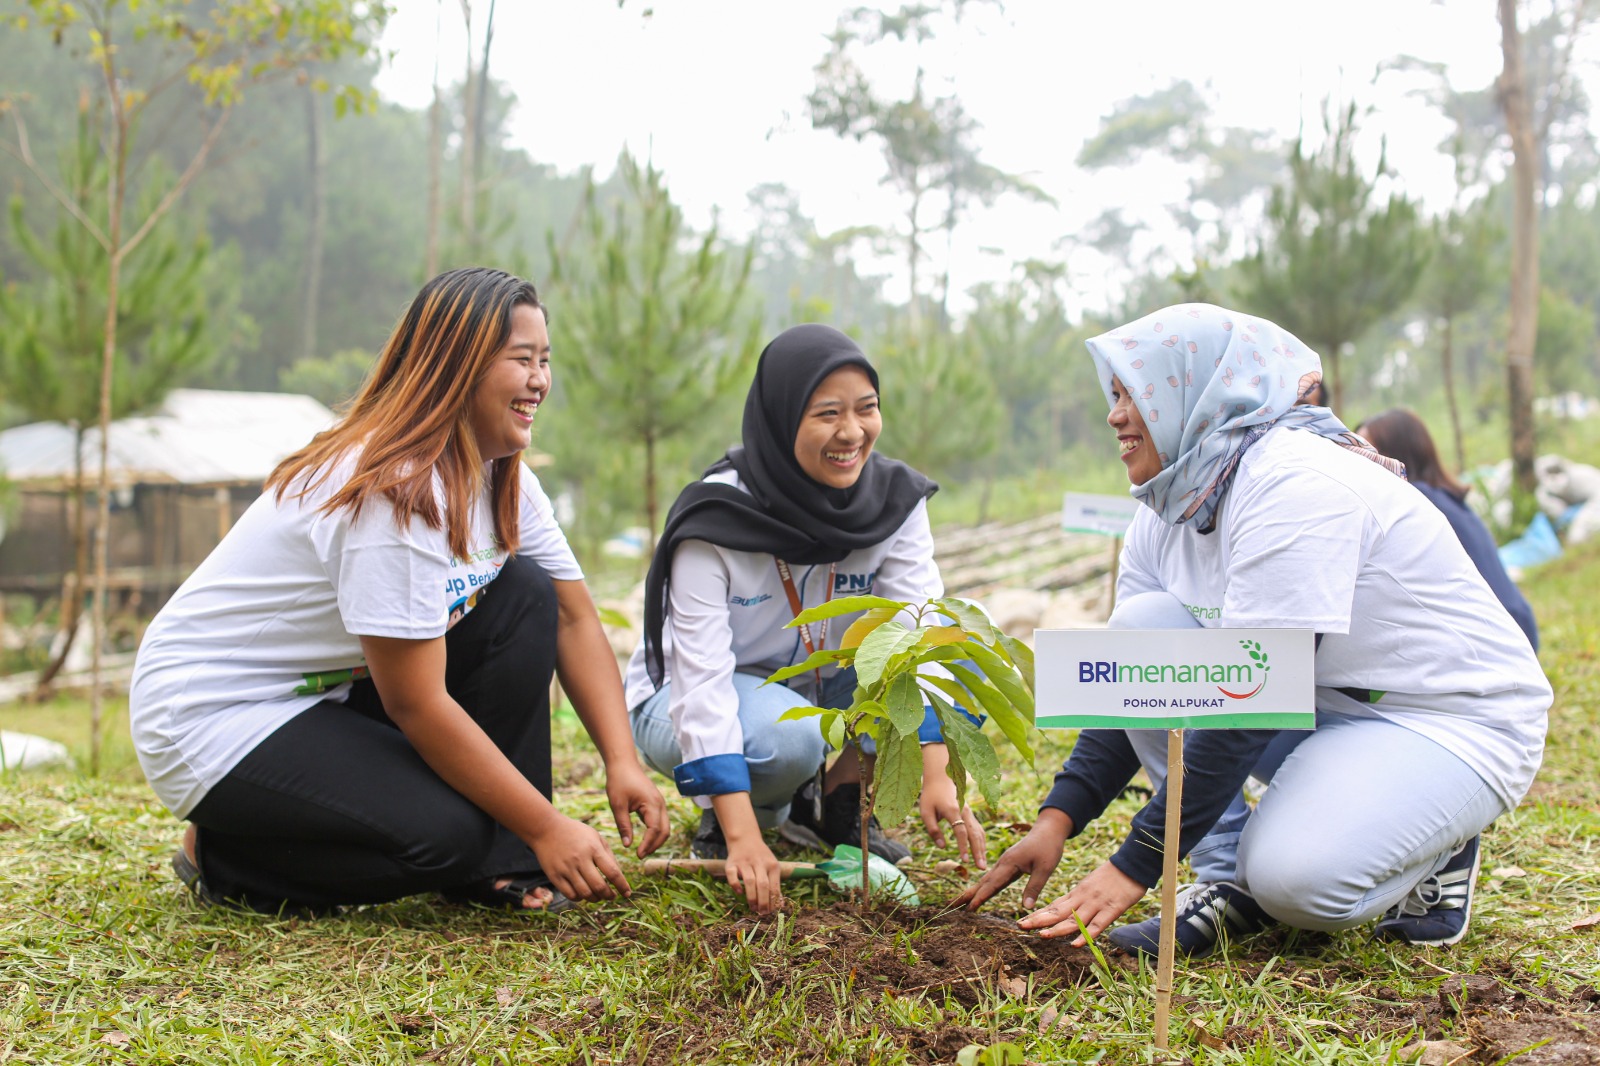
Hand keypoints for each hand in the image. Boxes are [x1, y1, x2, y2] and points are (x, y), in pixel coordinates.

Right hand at [527, 812, 631, 902]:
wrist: (546, 829)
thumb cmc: (575, 832)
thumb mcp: (595, 836)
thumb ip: (608, 854)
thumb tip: (618, 876)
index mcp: (593, 848)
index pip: (612, 872)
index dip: (622, 886)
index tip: (628, 894)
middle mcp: (580, 859)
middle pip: (599, 886)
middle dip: (609, 895)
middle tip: (612, 896)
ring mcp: (566, 869)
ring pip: (585, 893)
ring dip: (595, 899)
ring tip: (599, 896)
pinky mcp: (555, 876)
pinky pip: (571, 895)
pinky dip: (580, 898)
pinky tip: (584, 894)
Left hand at [605, 762, 670, 857]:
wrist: (623, 764)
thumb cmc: (619, 781)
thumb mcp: (618, 805)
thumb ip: (623, 826)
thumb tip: (628, 845)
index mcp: (652, 804)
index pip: (654, 830)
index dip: (648, 845)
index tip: (637, 855)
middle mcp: (660, 804)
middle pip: (664, 831)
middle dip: (654, 845)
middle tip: (640, 856)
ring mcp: (660, 803)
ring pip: (664, 827)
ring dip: (656, 840)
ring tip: (642, 850)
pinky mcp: (656, 803)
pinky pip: (660, 821)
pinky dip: (655, 832)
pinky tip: (644, 839)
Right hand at [723, 834, 782, 915]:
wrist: (745, 839)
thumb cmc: (761, 858)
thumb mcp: (772, 866)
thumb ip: (774, 884)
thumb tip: (779, 906)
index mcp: (772, 865)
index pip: (774, 886)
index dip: (772, 901)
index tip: (770, 912)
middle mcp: (759, 862)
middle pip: (763, 885)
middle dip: (763, 902)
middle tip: (761, 913)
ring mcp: (745, 862)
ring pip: (749, 881)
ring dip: (751, 897)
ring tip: (752, 908)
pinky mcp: (731, 863)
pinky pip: (732, 875)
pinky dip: (735, 884)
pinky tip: (739, 892)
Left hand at [918, 745, 985, 868]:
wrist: (941, 779)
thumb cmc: (931, 796)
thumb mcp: (925, 812)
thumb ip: (933, 830)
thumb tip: (942, 847)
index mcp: (952, 810)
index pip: (960, 831)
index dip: (963, 846)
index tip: (964, 860)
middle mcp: (964, 811)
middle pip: (974, 833)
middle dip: (978, 851)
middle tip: (981, 867)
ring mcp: (969, 812)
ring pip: (979, 832)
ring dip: (982, 849)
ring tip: (982, 864)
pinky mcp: (970, 815)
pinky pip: (978, 829)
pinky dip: (981, 842)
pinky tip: (981, 853)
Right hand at [953, 808, 1070, 911]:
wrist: (1048, 829)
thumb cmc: (1048, 846)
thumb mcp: (1045, 868)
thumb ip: (1034, 887)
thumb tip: (1026, 907)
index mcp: (1009, 863)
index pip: (992, 884)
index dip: (980, 897)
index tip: (969, 909)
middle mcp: (1003, 863)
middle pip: (982, 882)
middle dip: (967, 894)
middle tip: (951, 907)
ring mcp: (1004, 863)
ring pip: (986, 880)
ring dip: (974, 891)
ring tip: (961, 902)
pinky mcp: (1008, 864)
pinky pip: (994, 878)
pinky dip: (985, 887)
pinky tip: (981, 893)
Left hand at [1017, 860, 1145, 945]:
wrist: (1131, 865)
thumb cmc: (1111, 877)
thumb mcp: (1088, 886)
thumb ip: (1076, 900)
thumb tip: (1062, 912)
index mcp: (1076, 893)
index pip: (1053, 906)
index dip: (1037, 915)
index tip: (1022, 922)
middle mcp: (1082, 899)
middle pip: (1057, 912)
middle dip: (1039, 920)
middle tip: (1020, 926)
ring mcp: (1096, 905)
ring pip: (1074, 920)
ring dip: (1057, 929)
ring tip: (1042, 935)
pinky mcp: (1111, 910)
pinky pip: (1097, 926)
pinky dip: (1085, 935)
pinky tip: (1075, 944)